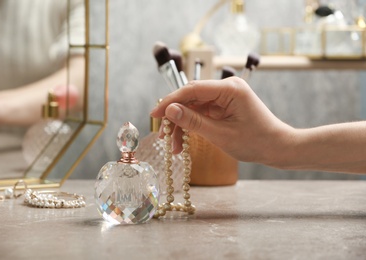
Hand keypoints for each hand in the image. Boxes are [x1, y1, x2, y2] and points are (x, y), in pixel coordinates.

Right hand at [150, 77, 294, 165]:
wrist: (277, 148)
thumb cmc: (255, 142)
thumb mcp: (221, 135)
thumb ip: (193, 122)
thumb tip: (169, 110)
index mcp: (230, 88)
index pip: (192, 89)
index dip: (170, 101)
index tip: (154, 114)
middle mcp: (226, 87)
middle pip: (190, 98)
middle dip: (175, 117)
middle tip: (163, 135)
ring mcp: (224, 96)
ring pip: (193, 106)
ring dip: (181, 124)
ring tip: (174, 146)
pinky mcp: (223, 105)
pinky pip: (200, 112)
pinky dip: (191, 126)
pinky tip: (182, 141)